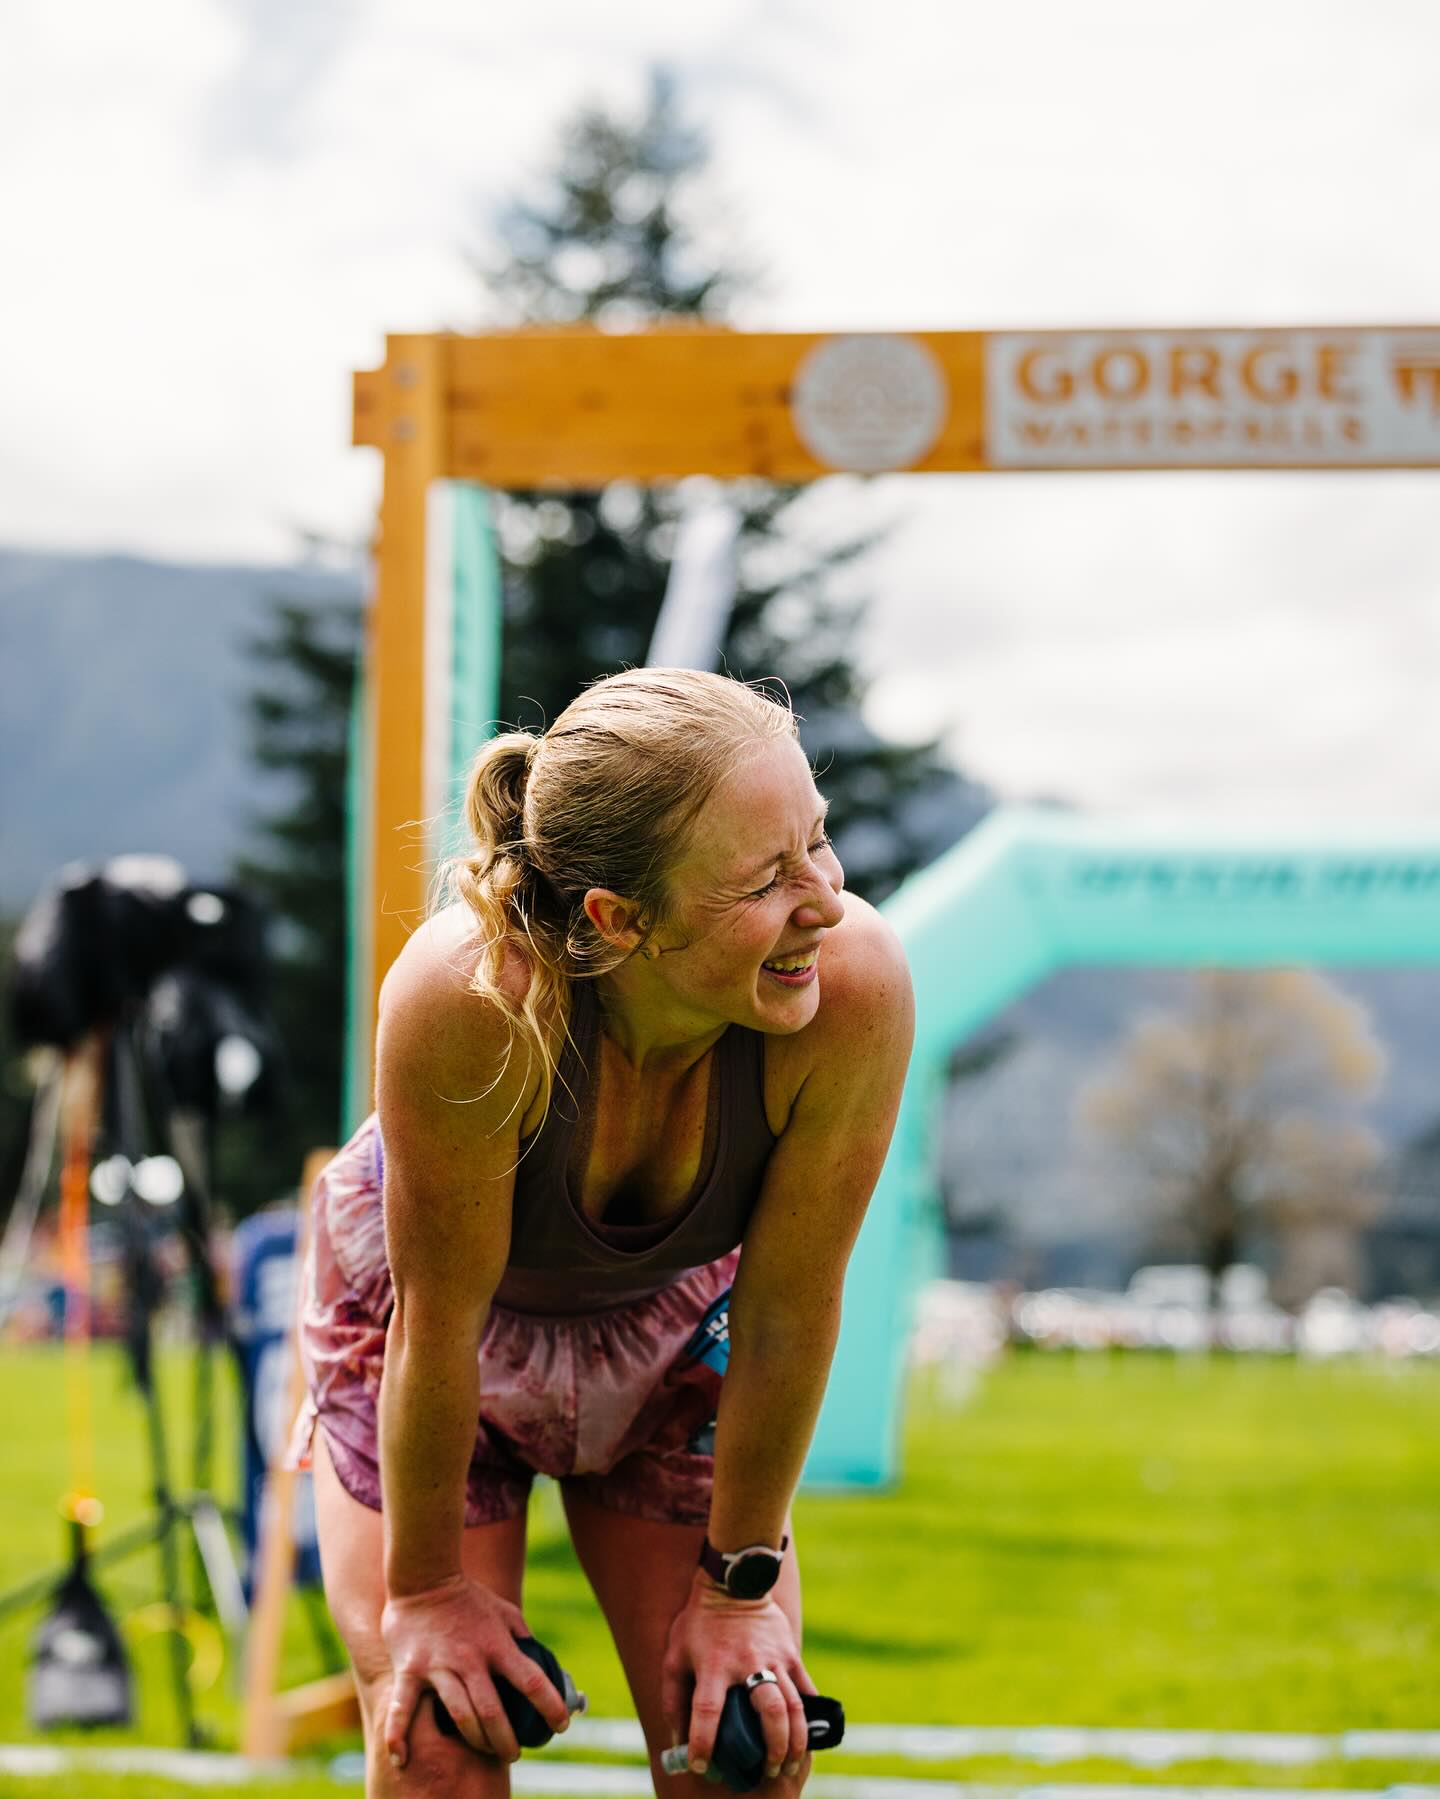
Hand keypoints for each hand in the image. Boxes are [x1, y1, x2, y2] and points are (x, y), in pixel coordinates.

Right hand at [379, 1574, 571, 1767]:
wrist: (424, 1576)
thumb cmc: (467, 1596)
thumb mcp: (503, 1610)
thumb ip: (520, 1634)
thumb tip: (537, 1657)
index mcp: (497, 1645)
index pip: (531, 1680)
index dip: (550, 1706)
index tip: (562, 1724)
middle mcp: (470, 1659)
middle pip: (494, 1710)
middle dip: (506, 1740)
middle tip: (514, 1754)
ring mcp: (439, 1666)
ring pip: (460, 1715)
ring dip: (475, 1741)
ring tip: (485, 1753)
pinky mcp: (410, 1670)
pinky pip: (402, 1707)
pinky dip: (398, 1735)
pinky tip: (401, 1759)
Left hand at [661, 1572, 814, 1779]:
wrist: (733, 1583)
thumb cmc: (699, 1624)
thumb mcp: (674, 1655)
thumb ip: (673, 1697)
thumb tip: (678, 1739)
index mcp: (713, 1666)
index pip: (706, 1712)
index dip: (703, 1743)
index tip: (701, 1766)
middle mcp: (746, 1663)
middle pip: (769, 1712)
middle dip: (772, 1749)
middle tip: (767, 1772)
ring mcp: (773, 1657)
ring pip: (793, 1705)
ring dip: (794, 1741)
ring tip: (788, 1764)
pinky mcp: (790, 1652)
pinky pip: (806, 1688)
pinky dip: (809, 1715)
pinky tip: (806, 1736)